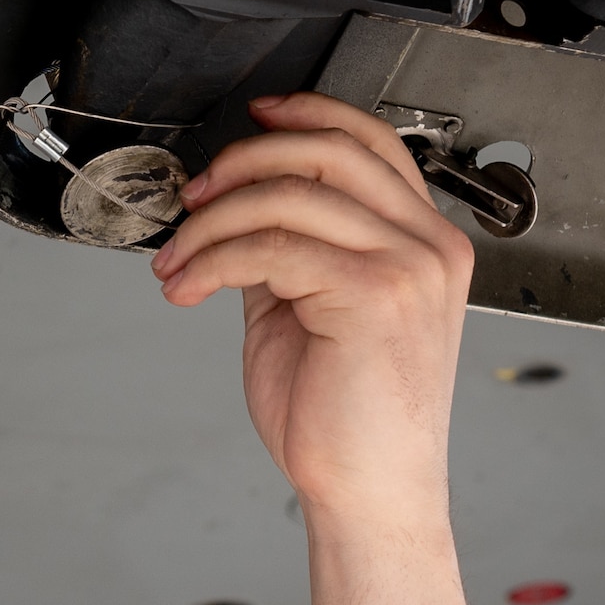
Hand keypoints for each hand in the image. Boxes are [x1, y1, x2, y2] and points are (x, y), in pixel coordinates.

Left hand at [148, 93, 474, 525]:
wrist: (367, 490)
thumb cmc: (343, 416)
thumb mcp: (309, 310)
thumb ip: (288, 253)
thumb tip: (234, 210)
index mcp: (422, 242)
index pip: (369, 144)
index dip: (305, 114)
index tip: (251, 118)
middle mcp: (427, 246)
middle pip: (327, 152)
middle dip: (242, 163)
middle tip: (192, 198)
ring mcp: (408, 267)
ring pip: (287, 197)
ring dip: (210, 224)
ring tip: (176, 262)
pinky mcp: (373, 295)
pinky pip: (269, 248)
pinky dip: (211, 261)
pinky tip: (187, 288)